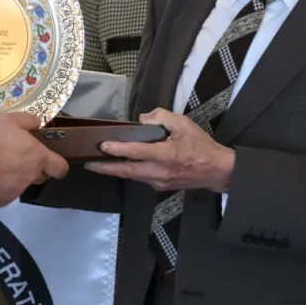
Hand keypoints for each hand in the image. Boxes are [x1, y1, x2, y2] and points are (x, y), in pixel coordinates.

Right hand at [0, 112, 68, 206]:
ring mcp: (15, 191)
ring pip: (20, 185)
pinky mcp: (0, 201)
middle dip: (32, 169)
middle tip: (16, 158)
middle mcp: (30, 176)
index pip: (60, 167)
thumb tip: (38, 123)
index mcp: (37, 157)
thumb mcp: (7, 119)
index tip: (50, 161)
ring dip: (13, 177)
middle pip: (40, 176)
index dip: (58, 165)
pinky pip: (4, 193)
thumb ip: (27, 121)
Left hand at [83, 108, 234, 192]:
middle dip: (105, 168)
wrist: (217, 171)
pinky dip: (129, 171)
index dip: (119, 149)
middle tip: (88, 163)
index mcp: (166, 156)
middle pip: (127, 171)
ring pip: (132, 176)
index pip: (137, 152)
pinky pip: (141, 178)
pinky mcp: (160, 186)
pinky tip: (121, 164)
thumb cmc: (201, 146)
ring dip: (115, 170)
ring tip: (98, 163)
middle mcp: (160, 172)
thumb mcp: (184, 124)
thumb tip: (143, 119)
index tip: (103, 146)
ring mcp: (159, 182)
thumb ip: (162, 117)